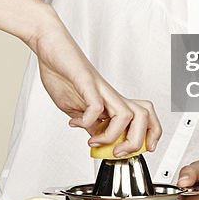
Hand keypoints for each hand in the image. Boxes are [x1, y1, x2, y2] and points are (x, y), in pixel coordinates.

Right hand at [27, 16, 161, 154]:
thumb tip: (96, 138)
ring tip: (97, 142)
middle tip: (118, 153)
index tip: (134, 152)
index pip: (143, 118)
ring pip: (127, 114)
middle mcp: (110, 95)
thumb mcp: (75, 107)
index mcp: (111, 101)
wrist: (51, 47)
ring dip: (115, 136)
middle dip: (137, 141)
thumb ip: (88, 122)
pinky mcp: (86, 82)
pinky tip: (77, 123)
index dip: (147, 136)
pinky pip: (96, 106)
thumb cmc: (62, 72)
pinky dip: (88, 121)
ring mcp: (100, 89)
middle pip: (144, 116)